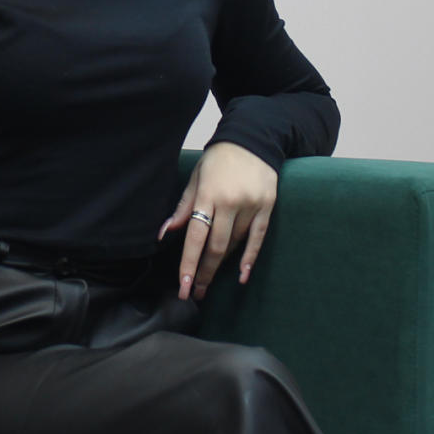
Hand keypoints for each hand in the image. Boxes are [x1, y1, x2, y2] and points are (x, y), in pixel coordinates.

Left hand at [158, 140, 277, 300]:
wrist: (252, 140)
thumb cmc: (218, 160)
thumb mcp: (196, 178)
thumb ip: (183, 207)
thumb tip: (166, 234)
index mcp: (208, 195)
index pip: (196, 236)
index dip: (189, 264)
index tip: (184, 286)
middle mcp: (230, 202)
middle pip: (216, 246)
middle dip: (204, 273)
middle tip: (195, 293)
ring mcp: (251, 205)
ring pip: (235, 243)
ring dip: (221, 265)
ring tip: (208, 281)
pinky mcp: (267, 206)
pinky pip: (258, 237)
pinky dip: (250, 258)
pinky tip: (242, 275)